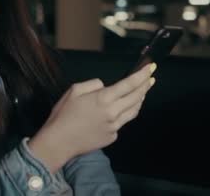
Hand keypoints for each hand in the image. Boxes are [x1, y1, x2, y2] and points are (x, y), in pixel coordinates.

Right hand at [27, 63, 156, 172]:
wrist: (58, 142)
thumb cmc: (63, 115)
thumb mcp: (74, 90)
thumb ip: (93, 84)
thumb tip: (105, 86)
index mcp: (104, 98)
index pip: (130, 84)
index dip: (142, 75)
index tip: (151, 67)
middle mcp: (113, 112)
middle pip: (137, 97)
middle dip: (146, 85)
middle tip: (151, 78)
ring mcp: (115, 126)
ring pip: (134, 111)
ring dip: (140, 99)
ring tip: (143, 92)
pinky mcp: (112, 137)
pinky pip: (122, 122)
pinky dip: (124, 114)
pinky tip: (121, 110)